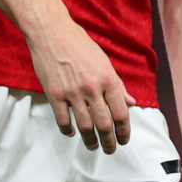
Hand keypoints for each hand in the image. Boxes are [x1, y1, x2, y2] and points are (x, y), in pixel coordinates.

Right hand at [26, 14, 134, 152]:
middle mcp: (92, 88)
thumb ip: (118, 84)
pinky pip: (63, 120)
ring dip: (90, 141)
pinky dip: (68, 130)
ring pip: (85, 127)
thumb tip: (131, 102)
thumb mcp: (104, 62)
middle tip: (110, 149)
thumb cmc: (79, 44)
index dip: (124, 131)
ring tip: (93, 146)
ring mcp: (72, 92)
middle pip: (104, 125)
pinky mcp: (54, 94)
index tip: (124, 139)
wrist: (51, 32)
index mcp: (108, 79)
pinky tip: (72, 132)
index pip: (121, 114)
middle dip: (109, 142)